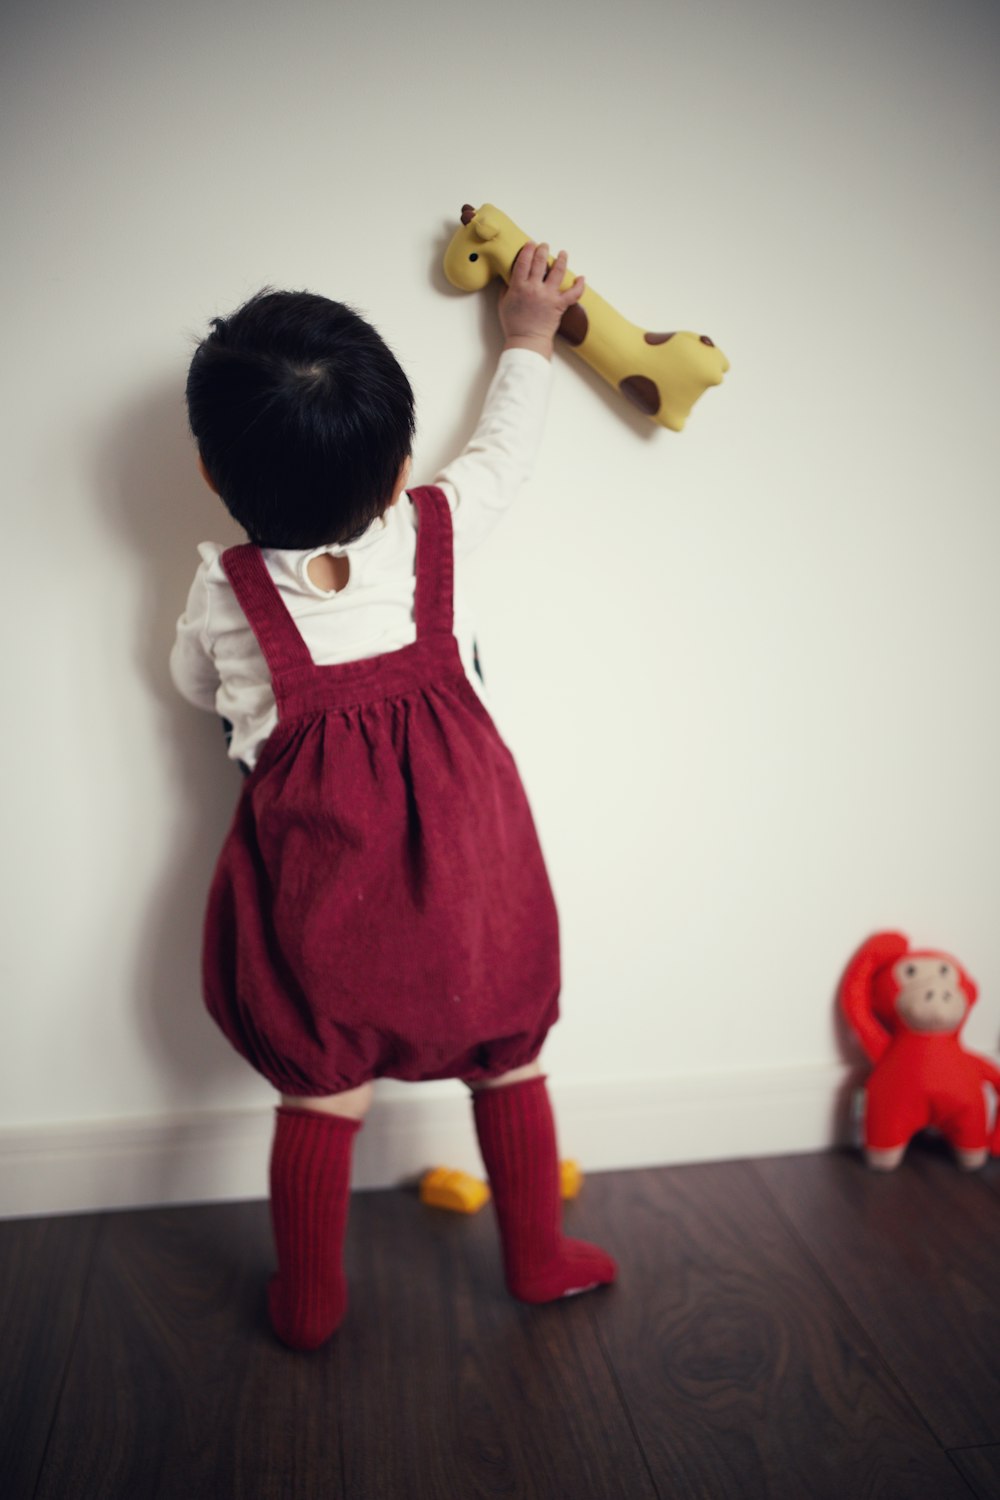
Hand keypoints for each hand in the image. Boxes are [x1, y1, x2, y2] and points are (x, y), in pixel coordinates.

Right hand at [498, 243, 584, 358]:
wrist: (527, 340)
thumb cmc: (514, 324)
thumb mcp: (503, 303)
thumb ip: (507, 288)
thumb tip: (510, 277)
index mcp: (519, 286)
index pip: (523, 261)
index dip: (528, 250)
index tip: (530, 244)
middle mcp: (534, 288)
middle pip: (540, 262)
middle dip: (543, 250)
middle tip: (544, 246)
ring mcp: (548, 295)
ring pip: (557, 271)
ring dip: (561, 259)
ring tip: (562, 253)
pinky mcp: (559, 304)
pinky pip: (573, 293)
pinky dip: (579, 285)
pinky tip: (581, 277)